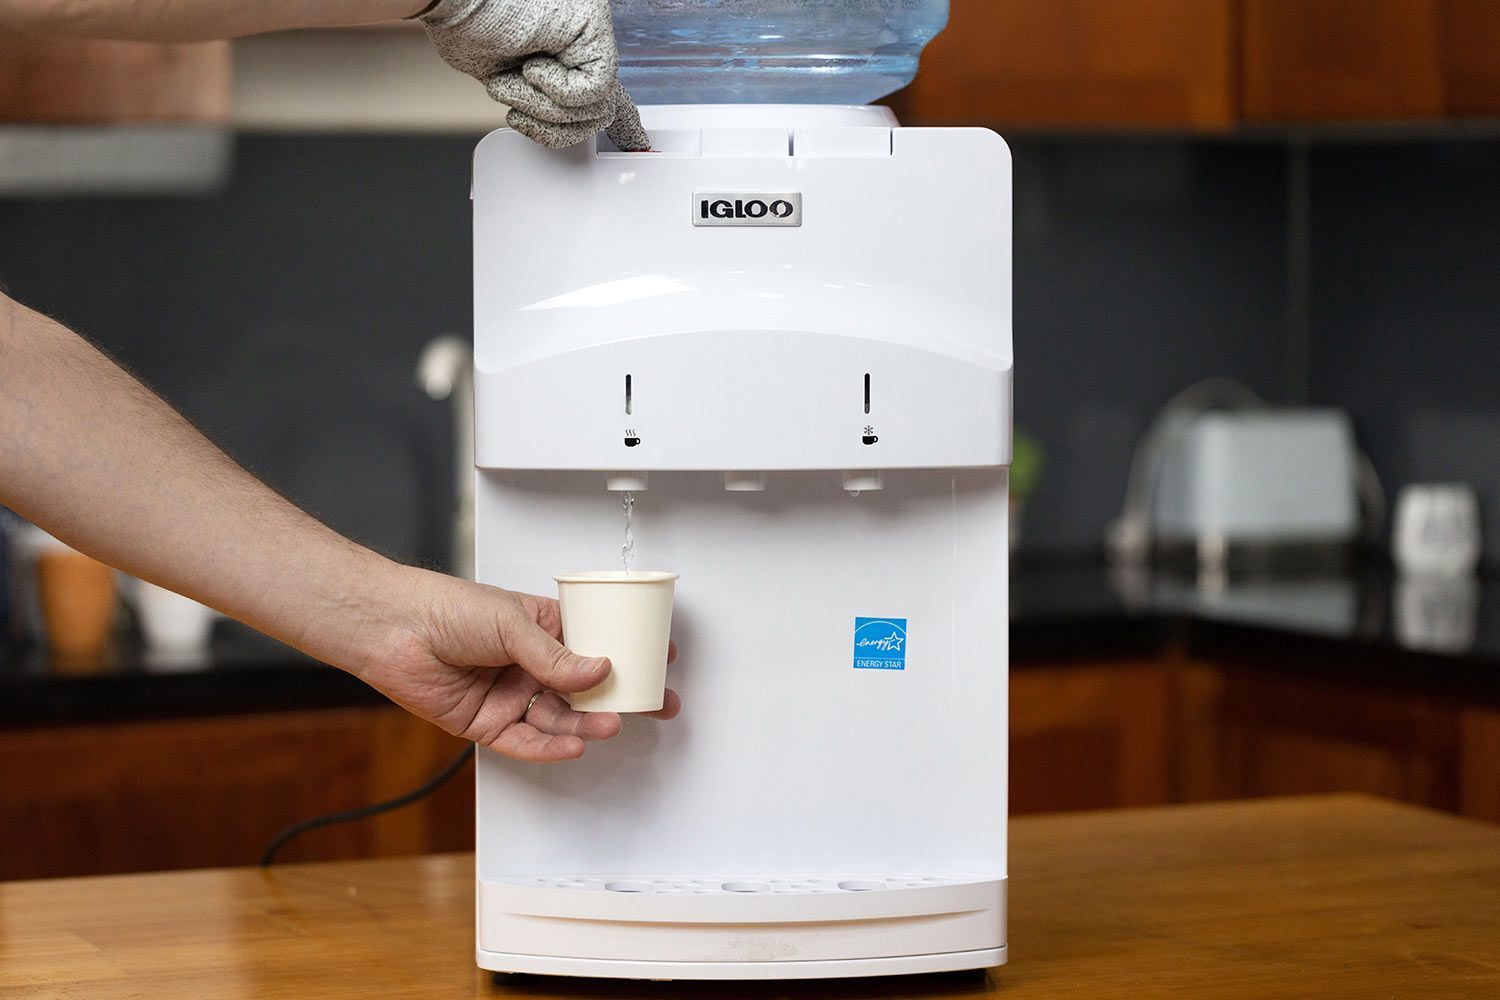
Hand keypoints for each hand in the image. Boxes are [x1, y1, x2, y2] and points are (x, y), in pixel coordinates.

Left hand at [359, 567, 678, 761]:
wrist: (393, 630)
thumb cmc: (446, 608)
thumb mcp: (512, 622)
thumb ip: (556, 655)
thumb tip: (599, 670)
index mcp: (541, 628)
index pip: (595, 644)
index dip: (627, 654)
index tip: (661, 660)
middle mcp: (529, 664)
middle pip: (584, 688)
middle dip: (619, 699)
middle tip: (651, 705)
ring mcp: (510, 695)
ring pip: (559, 717)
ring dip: (586, 723)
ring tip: (609, 724)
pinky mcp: (487, 724)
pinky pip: (525, 741)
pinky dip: (550, 745)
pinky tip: (572, 743)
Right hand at [419, 0, 650, 150]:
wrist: (451, 0)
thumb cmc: (464, 28)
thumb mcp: (506, 81)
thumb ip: (539, 100)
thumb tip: (556, 124)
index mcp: (562, 50)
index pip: (602, 90)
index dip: (624, 123)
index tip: (639, 144)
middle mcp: (581, 39)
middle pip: (597, 115)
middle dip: (553, 128)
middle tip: (518, 110)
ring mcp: (591, 31)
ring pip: (594, 108)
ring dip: (543, 108)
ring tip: (515, 79)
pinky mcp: (594, 26)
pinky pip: (593, 90)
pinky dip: (556, 92)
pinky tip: (534, 68)